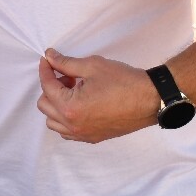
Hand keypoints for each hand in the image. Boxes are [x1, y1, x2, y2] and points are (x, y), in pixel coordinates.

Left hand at [36, 48, 159, 142]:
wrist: (150, 99)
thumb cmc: (124, 81)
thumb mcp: (92, 66)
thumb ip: (66, 63)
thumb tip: (49, 57)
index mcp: (70, 107)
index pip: (47, 86)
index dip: (46, 70)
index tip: (48, 59)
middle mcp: (73, 125)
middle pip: (45, 105)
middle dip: (52, 87)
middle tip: (67, 76)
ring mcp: (83, 134)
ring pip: (53, 121)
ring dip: (57, 104)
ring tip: (74, 90)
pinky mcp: (93, 137)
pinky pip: (67, 132)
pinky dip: (66, 118)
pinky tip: (80, 104)